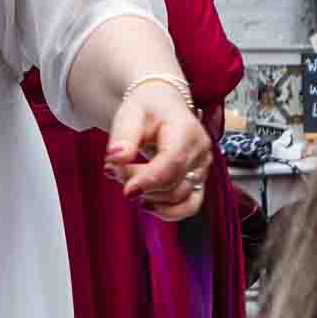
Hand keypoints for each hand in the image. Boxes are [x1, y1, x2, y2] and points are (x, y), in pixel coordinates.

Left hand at [105, 79, 212, 222]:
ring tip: (128, 179)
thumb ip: (123, 137)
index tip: (127, 191)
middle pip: (172, 183)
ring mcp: (202, 169)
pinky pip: (189, 206)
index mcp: (186, 130)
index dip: (149, 180)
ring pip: (178, 198)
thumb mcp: (130, 113)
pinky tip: (146, 201)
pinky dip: (166, 210)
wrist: (162, 106)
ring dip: (149, 196)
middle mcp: (200, 151)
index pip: (172, 162)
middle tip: (114, 170)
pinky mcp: (198, 182)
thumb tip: (116, 159)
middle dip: (139, 183)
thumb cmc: (147, 108)